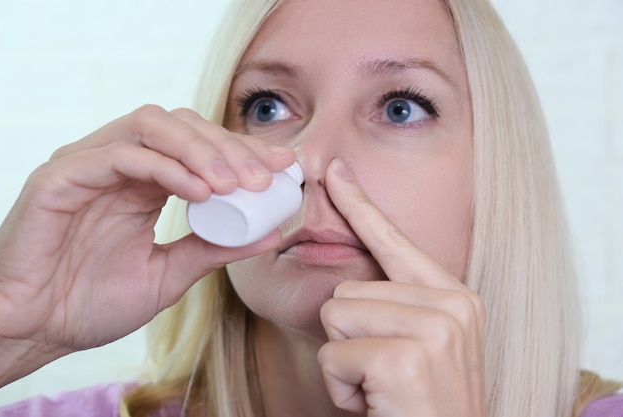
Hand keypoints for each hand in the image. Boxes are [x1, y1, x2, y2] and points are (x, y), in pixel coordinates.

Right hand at [0, 105, 295, 386]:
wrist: (34, 331)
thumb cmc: (92, 302)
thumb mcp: (171, 274)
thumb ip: (216, 249)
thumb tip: (271, 232)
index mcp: (143, 182)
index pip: (199, 146)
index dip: (242, 151)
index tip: (284, 167)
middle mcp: (118, 164)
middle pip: (182, 126)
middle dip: (229, 147)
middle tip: (266, 177)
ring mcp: (88, 164)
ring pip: (151, 126)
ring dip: (200, 149)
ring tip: (236, 184)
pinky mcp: (60, 177)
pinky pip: (117, 155)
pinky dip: (163, 166)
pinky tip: (199, 191)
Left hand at [317, 158, 485, 416]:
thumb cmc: (421, 405)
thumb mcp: (420, 347)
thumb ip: (395, 306)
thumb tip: (347, 282)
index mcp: (455, 297)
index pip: (395, 240)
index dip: (360, 205)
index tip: (335, 170)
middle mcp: (452, 305)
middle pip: (347, 290)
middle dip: (349, 338)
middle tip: (384, 375)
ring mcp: (433, 329)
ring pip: (336, 316)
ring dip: (344, 362)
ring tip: (381, 388)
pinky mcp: (404, 358)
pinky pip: (333, 355)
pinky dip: (341, 388)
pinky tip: (376, 403)